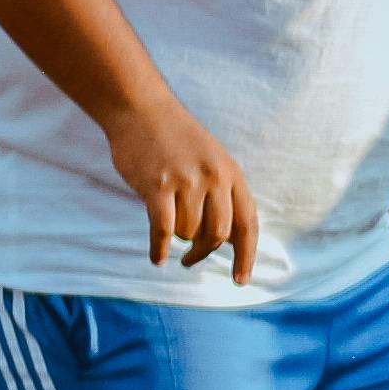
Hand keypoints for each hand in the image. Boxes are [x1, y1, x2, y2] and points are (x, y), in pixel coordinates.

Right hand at [104, 95, 260, 279]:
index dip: (247, 256)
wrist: (141, 109)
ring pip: (189, 232)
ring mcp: (186, 182)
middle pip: (218, 234)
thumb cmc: (175, 139)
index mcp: (232, 174)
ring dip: (180, 242)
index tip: (241, 280)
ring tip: (171, 239)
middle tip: (191, 260)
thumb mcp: (211, 160)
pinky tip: (157, 257)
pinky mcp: (157, 186)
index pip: (247, 224)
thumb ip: (220, 193)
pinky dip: (160, 249)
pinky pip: (164, 230)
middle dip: (205, 252)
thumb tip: (222, 237)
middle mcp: (214, 179)